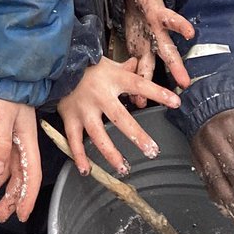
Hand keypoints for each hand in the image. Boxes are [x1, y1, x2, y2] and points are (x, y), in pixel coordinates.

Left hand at [0, 99, 40, 222]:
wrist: (1, 69)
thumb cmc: (7, 91)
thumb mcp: (2, 117)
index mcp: (27, 142)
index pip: (30, 176)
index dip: (27, 198)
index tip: (21, 217)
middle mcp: (20, 141)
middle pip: (17, 175)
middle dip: (9, 197)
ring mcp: (9, 134)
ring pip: (3, 165)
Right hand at [57, 56, 181, 175]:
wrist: (57, 64)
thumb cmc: (87, 66)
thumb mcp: (108, 64)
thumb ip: (125, 68)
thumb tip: (139, 65)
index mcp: (113, 79)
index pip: (139, 85)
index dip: (157, 93)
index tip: (176, 102)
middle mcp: (99, 95)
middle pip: (120, 117)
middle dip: (136, 135)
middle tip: (151, 150)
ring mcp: (84, 109)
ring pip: (98, 134)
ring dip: (111, 153)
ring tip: (124, 168)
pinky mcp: (70, 117)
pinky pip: (74, 140)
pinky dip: (79, 156)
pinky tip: (87, 170)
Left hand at [123, 0, 194, 105]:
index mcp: (159, 15)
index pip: (172, 19)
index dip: (180, 25)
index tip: (190, 33)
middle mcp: (157, 33)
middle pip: (168, 50)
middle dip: (176, 66)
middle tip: (184, 81)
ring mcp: (149, 43)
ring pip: (154, 64)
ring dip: (154, 82)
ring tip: (152, 100)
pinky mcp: (139, 49)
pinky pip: (140, 69)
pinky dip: (138, 84)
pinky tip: (138, 101)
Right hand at [190, 108, 233, 227]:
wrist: (206, 109)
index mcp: (231, 130)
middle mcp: (215, 141)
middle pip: (233, 173)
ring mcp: (202, 151)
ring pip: (217, 181)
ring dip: (232, 203)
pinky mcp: (195, 160)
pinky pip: (206, 182)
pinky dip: (217, 199)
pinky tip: (228, 211)